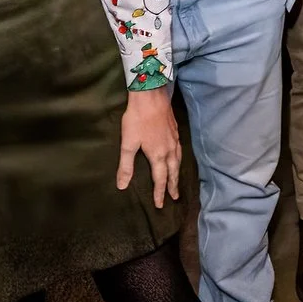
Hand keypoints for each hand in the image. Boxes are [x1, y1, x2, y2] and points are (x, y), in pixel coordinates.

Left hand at [116, 86, 182, 205]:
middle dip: (173, 186)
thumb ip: (126, 166)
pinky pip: (180, 150)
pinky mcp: (175, 131)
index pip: (160, 179)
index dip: (159, 193)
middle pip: (173, 172)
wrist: (150, 96)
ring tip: (177, 180)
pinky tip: (177, 156)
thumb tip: (122, 186)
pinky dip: (180, 159)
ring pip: (179, 161)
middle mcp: (169, 150)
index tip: (160, 205)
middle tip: (175, 197)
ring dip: (178, 173)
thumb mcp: (128, 144)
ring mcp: (174, 140)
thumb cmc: (136, 120)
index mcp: (158, 155)